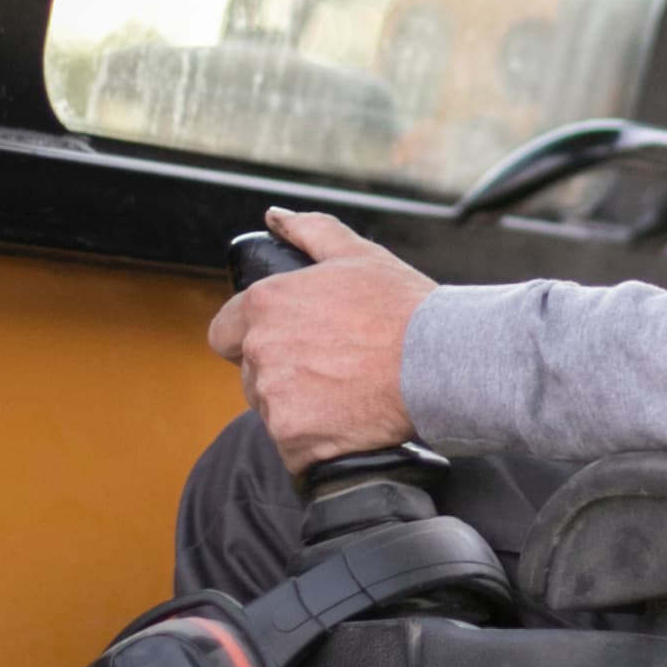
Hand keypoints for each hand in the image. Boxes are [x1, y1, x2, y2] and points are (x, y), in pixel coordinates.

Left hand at [205, 207, 434, 467]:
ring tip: (349, 394)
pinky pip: (293, 450)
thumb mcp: (358, 255)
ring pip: (273, 412)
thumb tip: (275, 217)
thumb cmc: (404, 309)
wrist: (441, 364)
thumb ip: (309, 231)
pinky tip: (349, 424)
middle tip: (334, 368)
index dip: (253, 339)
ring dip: (300, 409)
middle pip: (252, 375)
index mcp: (265, 305)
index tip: (290, 344)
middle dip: (283, 374)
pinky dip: (316, 444)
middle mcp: (261, 352)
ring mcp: (275, 400)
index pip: (225, 334)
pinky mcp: (293, 441)